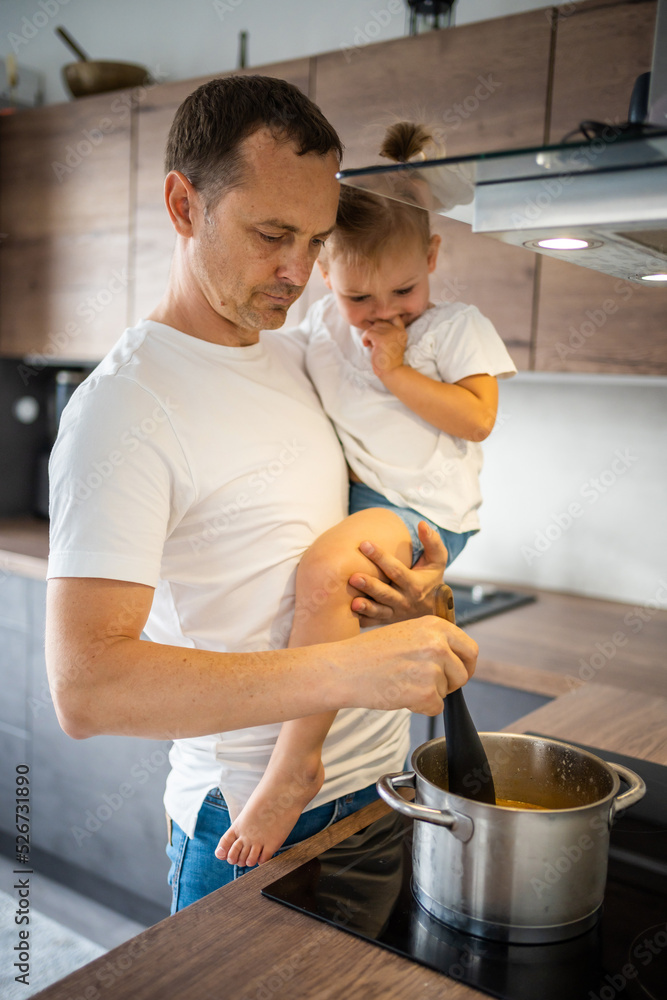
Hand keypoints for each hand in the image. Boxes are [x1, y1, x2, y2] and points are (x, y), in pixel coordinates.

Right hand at [336, 615, 476, 715]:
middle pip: (463, 673)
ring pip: (447, 692)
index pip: (470, 649)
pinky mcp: (425, 692)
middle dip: (452, 683)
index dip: (466, 665)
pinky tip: (400, 694)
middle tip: (432, 685)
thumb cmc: (369, 653)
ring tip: (402, 683)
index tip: (460, 673)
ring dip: (430, 694)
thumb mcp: (406, 633)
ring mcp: (433, 668)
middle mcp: (438, 644)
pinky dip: (420, 707)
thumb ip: (432, 641)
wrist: (344, 668)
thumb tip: (455, 658)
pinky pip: (435, 708)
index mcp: (434, 626)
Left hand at [349, 521, 446, 626]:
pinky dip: (361, 620)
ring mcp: (395, 614)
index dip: (380, 557)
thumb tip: (423, 524)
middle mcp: (404, 601)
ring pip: (379, 611)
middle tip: (353, 576)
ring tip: (352, 602)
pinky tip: (348, 616)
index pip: (396, 570)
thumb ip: (432, 542)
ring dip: (366, 607)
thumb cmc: (431, 578)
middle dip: (370, 585)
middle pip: (385, 593)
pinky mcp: (386, 622)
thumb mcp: (437, 560)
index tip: (365, 544)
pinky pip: (373, 623)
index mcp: (415, 584)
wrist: (432, 607)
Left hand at [361, 318, 407, 377]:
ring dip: (369, 336)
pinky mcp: (381, 339)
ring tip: (371, 345)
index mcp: (401, 331)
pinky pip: (368, 333)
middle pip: (380, 322)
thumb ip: (387, 331)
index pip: (394, 317)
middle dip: (374, 331)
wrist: (390, 371)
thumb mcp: (391, 342)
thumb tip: (373, 323)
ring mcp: (390, 334)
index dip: (385, 321)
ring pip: (373, 327)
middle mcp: (397, 331)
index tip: (379, 330)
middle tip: (373, 342)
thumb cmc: (388, 358)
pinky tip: (367, 345)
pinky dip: (364, 339)